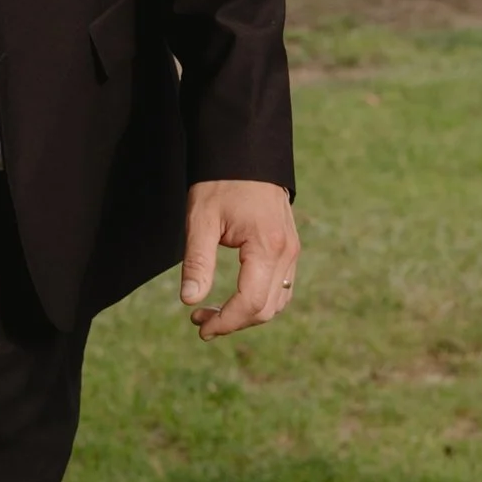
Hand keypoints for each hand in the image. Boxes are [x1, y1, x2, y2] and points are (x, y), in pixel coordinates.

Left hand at [179, 179, 297, 337]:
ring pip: (276, 302)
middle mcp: (287, 253)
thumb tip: (189, 301)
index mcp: (267, 246)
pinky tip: (233, 298)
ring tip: (211, 312)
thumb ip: (197, 262)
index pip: (250, 303)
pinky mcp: (289, 249)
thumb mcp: (201, 220)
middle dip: (233, 322)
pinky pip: (280, 288)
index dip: (225, 322)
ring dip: (246, 315)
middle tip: (199, 320)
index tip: (200, 327)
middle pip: (266, 309)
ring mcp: (292, 252)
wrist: (246, 154)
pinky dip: (259, 301)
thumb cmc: (220, 183)